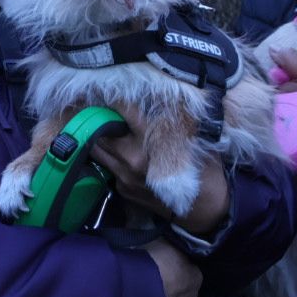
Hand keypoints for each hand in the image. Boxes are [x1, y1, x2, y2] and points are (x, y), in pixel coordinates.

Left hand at [93, 108, 230, 236]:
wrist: (203, 207)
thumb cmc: (202, 167)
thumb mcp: (191, 136)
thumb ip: (170, 119)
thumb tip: (155, 95)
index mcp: (151, 143)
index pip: (124, 112)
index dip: (116, 98)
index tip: (112, 89)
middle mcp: (132, 160)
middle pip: (100, 130)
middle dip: (96, 115)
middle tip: (93, 102)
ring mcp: (124, 177)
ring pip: (96, 149)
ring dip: (95, 134)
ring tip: (94, 120)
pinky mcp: (121, 188)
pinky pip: (106, 166)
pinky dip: (106, 154)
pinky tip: (111, 145)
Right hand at [143, 237, 201, 296]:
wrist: (134, 292)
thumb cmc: (151, 263)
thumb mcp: (163, 243)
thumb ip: (170, 245)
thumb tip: (170, 242)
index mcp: (195, 277)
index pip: (190, 271)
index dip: (176, 268)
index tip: (163, 266)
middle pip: (183, 293)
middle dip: (172, 289)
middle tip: (153, 282)